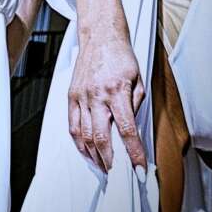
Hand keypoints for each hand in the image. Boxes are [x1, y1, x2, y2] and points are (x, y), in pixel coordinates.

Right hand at [67, 28, 146, 177]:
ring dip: (94, 155)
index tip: (140, 169)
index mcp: (117, 92)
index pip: (126, 130)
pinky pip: (72, 125)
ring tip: (103, 167)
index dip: (134, 153)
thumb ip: (136, 106)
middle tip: (118, 174)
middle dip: (110, 160)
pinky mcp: (71, 97)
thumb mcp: (138, 80)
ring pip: (84, 135)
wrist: (100, 37)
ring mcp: (81, 97)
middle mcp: (96, 96)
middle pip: (100, 137)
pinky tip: (87, 151)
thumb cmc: (122, 57)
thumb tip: (132, 130)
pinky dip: (79, 142)